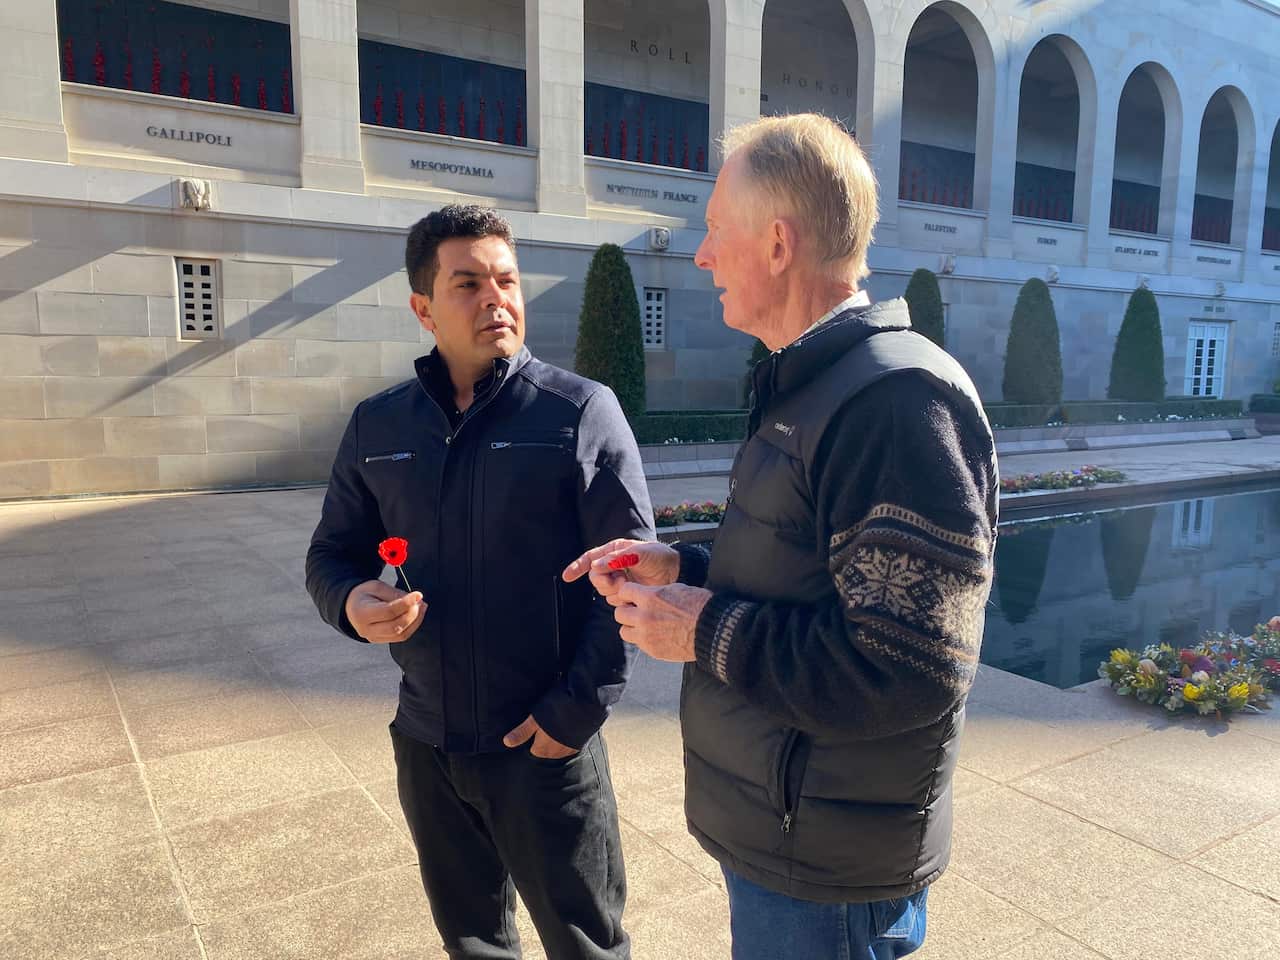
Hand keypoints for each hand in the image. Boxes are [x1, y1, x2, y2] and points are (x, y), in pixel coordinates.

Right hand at [344, 580, 425, 643]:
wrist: (352, 606)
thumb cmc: (365, 594)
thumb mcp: (377, 587)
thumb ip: (395, 594)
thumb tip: (416, 600)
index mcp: (362, 613)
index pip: (388, 612)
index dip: (406, 604)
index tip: (418, 595)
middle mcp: (366, 630)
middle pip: (395, 627)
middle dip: (412, 614)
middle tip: (420, 601)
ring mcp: (373, 638)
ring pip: (401, 635)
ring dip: (416, 620)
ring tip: (421, 606)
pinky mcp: (381, 640)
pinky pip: (401, 637)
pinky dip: (412, 626)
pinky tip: (417, 614)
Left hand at [503, 715, 577, 759]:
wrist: (584, 708)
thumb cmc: (556, 712)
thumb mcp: (534, 720)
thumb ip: (522, 732)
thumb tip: (506, 743)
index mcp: (542, 750)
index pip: (533, 750)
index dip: (533, 738)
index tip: (536, 727)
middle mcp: (555, 754)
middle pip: (546, 750)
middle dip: (546, 740)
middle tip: (548, 723)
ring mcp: (569, 750)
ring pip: (558, 747)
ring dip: (558, 739)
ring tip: (558, 723)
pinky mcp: (580, 745)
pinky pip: (570, 745)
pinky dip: (568, 738)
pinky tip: (569, 726)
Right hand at [561, 538, 679, 600]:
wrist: (675, 573)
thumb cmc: (659, 557)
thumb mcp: (640, 553)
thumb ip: (618, 558)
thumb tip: (597, 565)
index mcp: (614, 551)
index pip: (590, 559)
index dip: (577, 567)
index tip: (567, 576)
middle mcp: (613, 565)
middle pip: (595, 578)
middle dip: (605, 581)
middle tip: (621, 580)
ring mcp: (619, 580)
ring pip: (604, 591)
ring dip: (616, 590)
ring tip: (631, 584)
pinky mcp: (625, 593)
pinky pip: (615, 600)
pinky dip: (623, 598)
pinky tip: (634, 592)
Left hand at [609, 581, 711, 661]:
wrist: (713, 630)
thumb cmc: (700, 606)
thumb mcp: (676, 589)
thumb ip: (655, 593)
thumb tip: (645, 594)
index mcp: (650, 597)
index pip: (623, 592)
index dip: (628, 593)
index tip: (632, 596)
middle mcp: (644, 616)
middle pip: (619, 613)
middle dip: (628, 610)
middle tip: (637, 611)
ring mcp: (646, 636)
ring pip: (624, 631)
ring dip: (631, 627)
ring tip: (644, 625)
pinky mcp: (652, 650)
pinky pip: (638, 644)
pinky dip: (643, 639)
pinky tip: (656, 635)